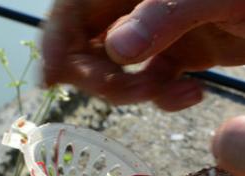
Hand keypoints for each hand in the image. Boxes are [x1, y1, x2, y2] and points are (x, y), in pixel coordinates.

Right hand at [42, 0, 244, 108]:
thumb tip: (117, 49)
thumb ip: (162, 18)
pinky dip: (162, 98)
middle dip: (100, 77)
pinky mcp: (179, 55)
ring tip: (169, 91)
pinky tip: (191, 93)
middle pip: (85, 45)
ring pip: (115, 70)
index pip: (71, 10)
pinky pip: (150, 84)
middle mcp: (136, 6)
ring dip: (131, 92)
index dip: (54, 43)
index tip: (53, 79)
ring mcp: (158, 32)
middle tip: (133, 90)